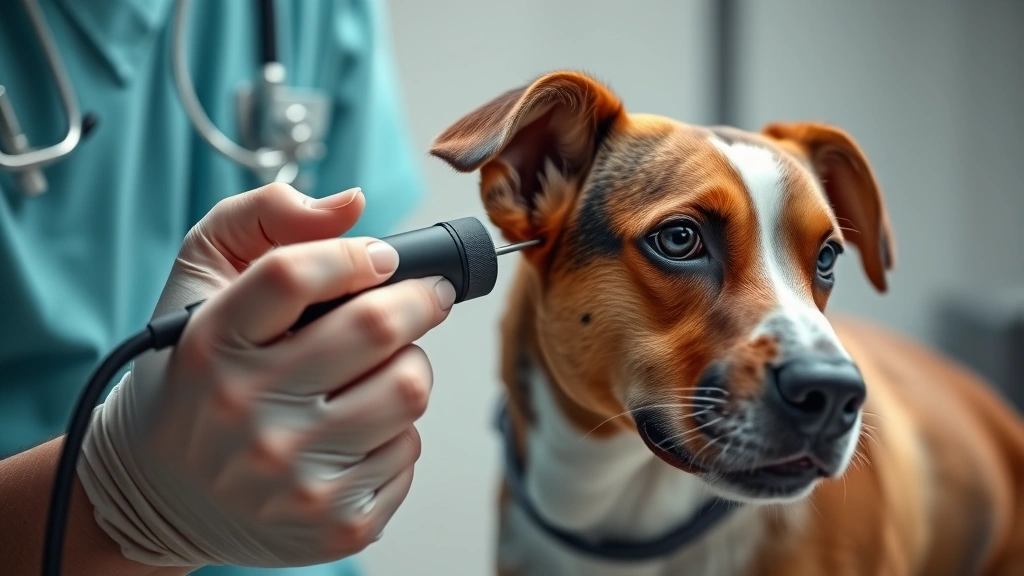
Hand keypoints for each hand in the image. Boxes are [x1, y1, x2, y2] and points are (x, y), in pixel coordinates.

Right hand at [77, 183, 454, 567]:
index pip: (294, 275)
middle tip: (426, 296)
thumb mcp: (199, 281)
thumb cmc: (193, 376)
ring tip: (381, 368)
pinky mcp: (334, 527)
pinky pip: (409, 453)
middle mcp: (246, 413)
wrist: (158, 493)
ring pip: (409, 390)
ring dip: (410, 367)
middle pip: (379, 329)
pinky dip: (397, 432)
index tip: (383, 257)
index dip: (357, 255)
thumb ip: (265, 218)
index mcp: (210, 345)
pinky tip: (359, 432)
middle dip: (421, 300)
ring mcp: (293, 477)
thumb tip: (354, 204)